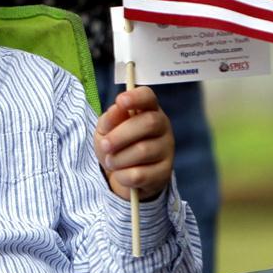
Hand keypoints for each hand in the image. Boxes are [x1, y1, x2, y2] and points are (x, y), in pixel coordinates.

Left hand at [93, 86, 173, 200]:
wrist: (124, 175)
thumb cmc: (117, 145)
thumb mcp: (106, 129)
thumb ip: (109, 119)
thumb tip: (116, 109)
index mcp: (148, 109)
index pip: (148, 97)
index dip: (136, 97)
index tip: (120, 101)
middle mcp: (162, 126)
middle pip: (149, 123)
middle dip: (121, 135)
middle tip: (105, 145)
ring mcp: (167, 149)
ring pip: (143, 150)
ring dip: (119, 158)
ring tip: (110, 161)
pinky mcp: (165, 172)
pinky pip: (141, 174)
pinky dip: (123, 175)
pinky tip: (120, 174)